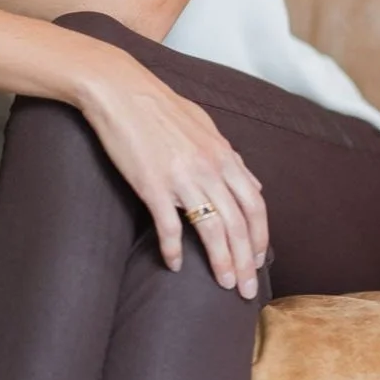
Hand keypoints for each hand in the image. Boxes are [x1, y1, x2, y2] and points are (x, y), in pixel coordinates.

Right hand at [78, 49, 268, 298]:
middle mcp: (209, 168)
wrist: (119, 90)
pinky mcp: (152, 185)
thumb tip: (250, 182)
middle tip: (247, 289)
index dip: (260, 236)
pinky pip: (168, 226)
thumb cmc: (159, 106)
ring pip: (212, 230)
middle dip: (246, 261)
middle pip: (238, 224)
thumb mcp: (204, 125)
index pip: (254, 205)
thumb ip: (229, 157)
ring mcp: (181, 178)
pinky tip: (174, 265)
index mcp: (223, 155)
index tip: (258, 259)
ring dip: (221, 262)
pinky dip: (173, 250)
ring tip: (224, 285)